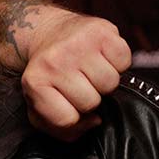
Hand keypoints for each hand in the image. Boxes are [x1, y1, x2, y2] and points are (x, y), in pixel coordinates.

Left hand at [21, 13, 130, 140]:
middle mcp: (54, 62)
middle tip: (79, 84)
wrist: (47, 32)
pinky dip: (117, 63)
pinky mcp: (101, 31)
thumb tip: (93, 122)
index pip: (67, 119)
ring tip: (90, 71)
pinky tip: (101, 57)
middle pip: (91, 102)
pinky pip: (124, 62)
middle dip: (89, 97)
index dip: (73, 117)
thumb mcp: (39, 102)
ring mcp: (77, 45)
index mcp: (34, 82)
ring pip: (110, 84)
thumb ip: (59, 127)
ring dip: (104, 81)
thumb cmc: (47, 72)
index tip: (68, 103)